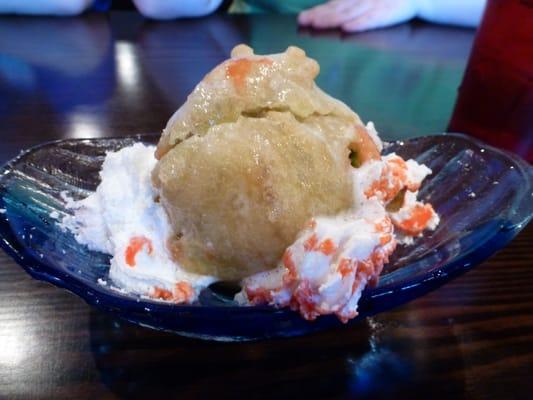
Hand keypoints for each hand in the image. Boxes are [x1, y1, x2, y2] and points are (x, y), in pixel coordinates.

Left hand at [298, 0, 417, 31]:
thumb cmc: (394, 2)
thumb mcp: (369, 4)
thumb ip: (351, 6)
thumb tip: (340, 21)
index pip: (336, 5)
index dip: (319, 11)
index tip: (302, 19)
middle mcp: (365, 0)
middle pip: (338, 9)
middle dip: (320, 15)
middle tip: (303, 22)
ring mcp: (377, 5)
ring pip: (350, 12)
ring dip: (332, 18)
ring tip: (316, 24)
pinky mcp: (390, 12)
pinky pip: (372, 19)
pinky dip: (360, 24)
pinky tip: (347, 29)